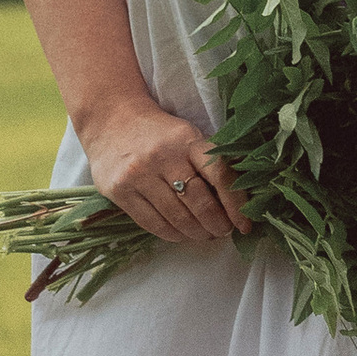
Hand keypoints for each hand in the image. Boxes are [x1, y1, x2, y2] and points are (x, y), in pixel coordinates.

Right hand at [80, 93, 249, 246]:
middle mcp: (163, 156)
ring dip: (197, 233)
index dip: (236, 205)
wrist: (111, 120)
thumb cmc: (158, 134)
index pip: (220, 175)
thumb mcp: (187, 136)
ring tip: (205, 235)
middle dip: (217, 225)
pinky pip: (153, 224)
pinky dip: (173, 235)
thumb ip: (209, 163)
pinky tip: (182, 234)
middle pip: (200, 203)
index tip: (244, 224)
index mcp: (187, 140)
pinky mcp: (120, 191)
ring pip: (178, 218)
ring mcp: (139, 175)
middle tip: (222, 231)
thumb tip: (235, 204)